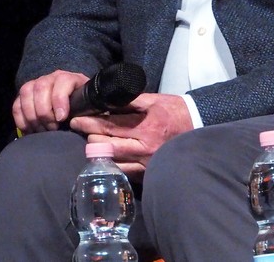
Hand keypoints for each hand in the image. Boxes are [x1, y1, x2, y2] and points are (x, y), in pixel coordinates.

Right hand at [13, 70, 89, 133]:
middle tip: (52, 128)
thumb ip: (92, 115)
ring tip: (41, 130)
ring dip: (32, 115)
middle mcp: (51, 78)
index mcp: (70, 79)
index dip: (60, 99)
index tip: (61, 118)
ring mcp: (36, 84)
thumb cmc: (85, 108)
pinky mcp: (25, 96)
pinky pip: (16, 104)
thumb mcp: (93, 109)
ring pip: (26, 92)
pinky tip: (29, 130)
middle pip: (41, 87)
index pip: (62, 81)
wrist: (74, 104)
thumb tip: (81, 123)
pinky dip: (21, 119)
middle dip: (45, 111)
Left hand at [69, 93, 192, 180]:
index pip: (109, 126)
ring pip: (113, 161)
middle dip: (89, 137)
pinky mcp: (149, 173)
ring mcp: (147, 164)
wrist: (198, 127)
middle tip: (79, 129)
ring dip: (98, 152)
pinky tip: (104, 155)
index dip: (89, 123)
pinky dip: (112, 163)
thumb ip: (129, 101)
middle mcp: (145, 148)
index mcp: (146, 127)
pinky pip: (124, 171)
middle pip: (107, 146)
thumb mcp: (153, 100)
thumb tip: (105, 101)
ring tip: (90, 141)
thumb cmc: (174, 111)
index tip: (75, 120)